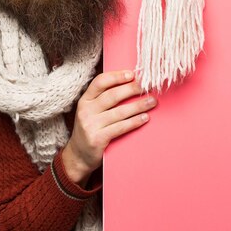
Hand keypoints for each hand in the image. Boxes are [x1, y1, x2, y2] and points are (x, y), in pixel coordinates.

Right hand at [61, 69, 157, 185]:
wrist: (78, 156)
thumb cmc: (90, 129)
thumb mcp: (90, 111)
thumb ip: (103, 99)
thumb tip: (129, 84)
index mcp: (85, 100)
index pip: (100, 82)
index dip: (116, 76)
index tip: (132, 74)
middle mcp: (86, 110)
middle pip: (112, 96)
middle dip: (131, 89)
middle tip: (147, 86)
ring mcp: (90, 125)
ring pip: (119, 112)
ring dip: (138, 106)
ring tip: (152, 101)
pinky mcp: (97, 139)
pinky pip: (120, 127)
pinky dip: (134, 122)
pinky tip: (145, 118)